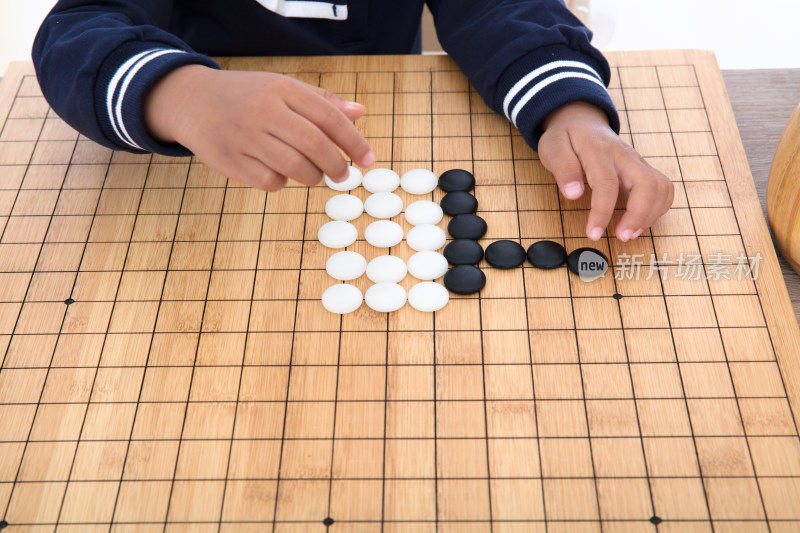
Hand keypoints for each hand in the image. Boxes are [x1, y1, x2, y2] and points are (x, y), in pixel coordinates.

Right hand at [144, 65, 373, 190]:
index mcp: (281, 88)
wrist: (191, 101)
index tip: (369, 160)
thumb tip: (359, 113)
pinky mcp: (229, 160)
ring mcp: (244, 136)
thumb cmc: (247, 96)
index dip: (354, 141)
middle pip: (314, 145)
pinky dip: (282, 182)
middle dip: (336, 165)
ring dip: (313, 176)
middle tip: (344, 175)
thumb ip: (321, 102)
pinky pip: (270, 181)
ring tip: (314, 174)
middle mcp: (263, 110)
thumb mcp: (282, 88)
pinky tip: (278, 172)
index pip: (328, 116)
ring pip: (295, 167)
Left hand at [538, 101, 673, 241]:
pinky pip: (662, 187)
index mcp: (599, 151)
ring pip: (659, 186)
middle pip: (646, 184)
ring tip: (630, 233)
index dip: (602, 212)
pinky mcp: (643, 168)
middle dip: (639, 215)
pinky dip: (658, 207)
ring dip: (650, 214)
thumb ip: (563, 169)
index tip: (594, 233)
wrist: (582, 121)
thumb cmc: (566, 137)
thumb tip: (573, 194)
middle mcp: (623, 155)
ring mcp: (637, 161)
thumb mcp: (553, 148)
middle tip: (622, 237)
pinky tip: (640, 221)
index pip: (607, 184)